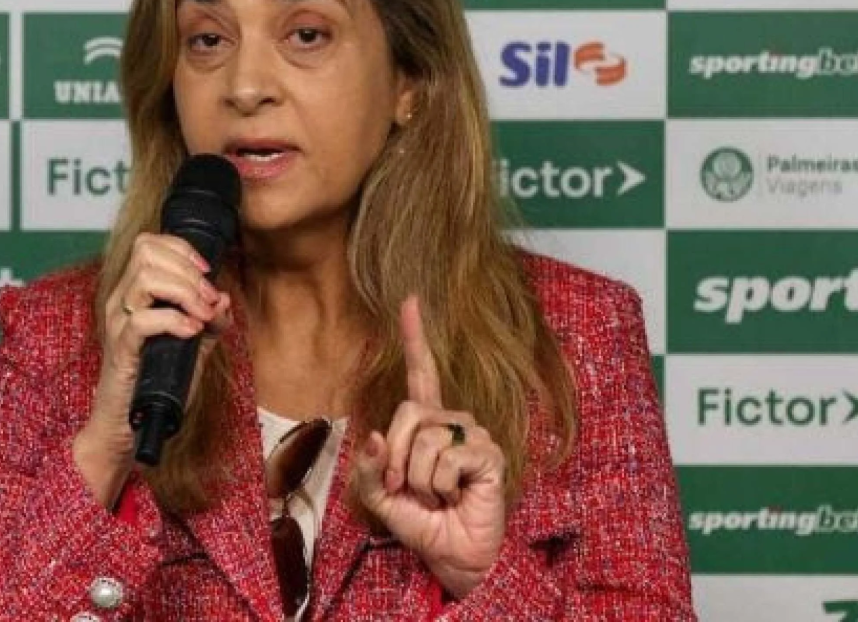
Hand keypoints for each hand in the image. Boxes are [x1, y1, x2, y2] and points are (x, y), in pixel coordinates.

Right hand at [74, 234, 232, 505]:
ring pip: (145, 278)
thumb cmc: (157, 382)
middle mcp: (121, 301)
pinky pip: (143, 320)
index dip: (182, 249)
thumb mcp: (193, 346)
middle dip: (189, 270)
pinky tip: (191, 331)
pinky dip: (174, 320)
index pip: (149, 243)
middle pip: (147, 252)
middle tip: (209, 298)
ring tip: (202, 314)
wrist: (127, 424)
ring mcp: (117, 323)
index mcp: (133, 292)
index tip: (207, 272)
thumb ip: (210, 321)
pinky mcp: (121, 349)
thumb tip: (224, 299)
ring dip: (185, 291)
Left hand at [353, 295, 506, 598]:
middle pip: (408, 412)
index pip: (422, 373)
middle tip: (405, 489)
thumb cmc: (422, 523)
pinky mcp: (489, 455)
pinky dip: (439, 487)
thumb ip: (368, 469)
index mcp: (427, 424)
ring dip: (418, 480)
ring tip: (436, 498)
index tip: (410, 301)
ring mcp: (473, 436)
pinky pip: (446, 459)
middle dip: (395, 457)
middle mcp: (452, 422)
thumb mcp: (380, 497)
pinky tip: (455, 498)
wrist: (453, 556)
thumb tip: (372, 437)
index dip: (416, 337)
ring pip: (425, 440)